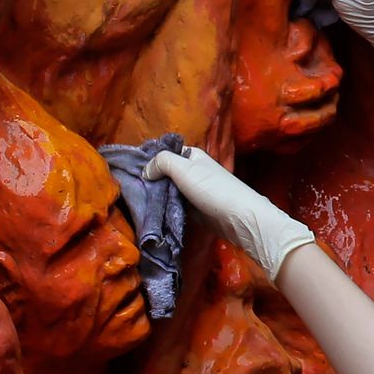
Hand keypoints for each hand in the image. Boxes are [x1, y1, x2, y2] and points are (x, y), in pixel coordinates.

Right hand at [144, 148, 313, 281]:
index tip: (133, 173)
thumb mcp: (183, 169)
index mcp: (191, 156)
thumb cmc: (212, 189)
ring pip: (169, 191)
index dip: (150, 162)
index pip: (164, 154)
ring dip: (158, 197)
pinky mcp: (196, 209)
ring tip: (141, 204)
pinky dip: (167, 209)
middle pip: (165, 174)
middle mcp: (193, 171)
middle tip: (134, 191)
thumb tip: (146, 170)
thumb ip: (161, 162)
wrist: (239, 219)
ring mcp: (195, 191)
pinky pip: (176, 206)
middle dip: (152, 182)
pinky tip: (155, 214)